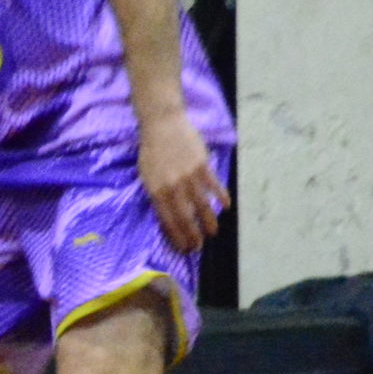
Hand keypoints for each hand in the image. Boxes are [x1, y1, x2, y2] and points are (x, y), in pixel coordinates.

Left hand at [139, 114, 227, 253]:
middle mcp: (173, 187)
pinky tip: (226, 207)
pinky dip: (222, 198)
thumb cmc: (151, 151)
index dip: (177, 237)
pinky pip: (214, 186)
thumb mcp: (146, 176)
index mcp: (156, 191)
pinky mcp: (202, 166)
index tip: (183, 248)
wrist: (162, 125)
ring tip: (213, 233)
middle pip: (186, 218)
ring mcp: (188, 177)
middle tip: (199, 247)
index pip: (168, 221)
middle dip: (193, 236)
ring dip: (209, 222)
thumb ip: (156, 194)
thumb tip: (168, 215)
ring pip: (202, 206)